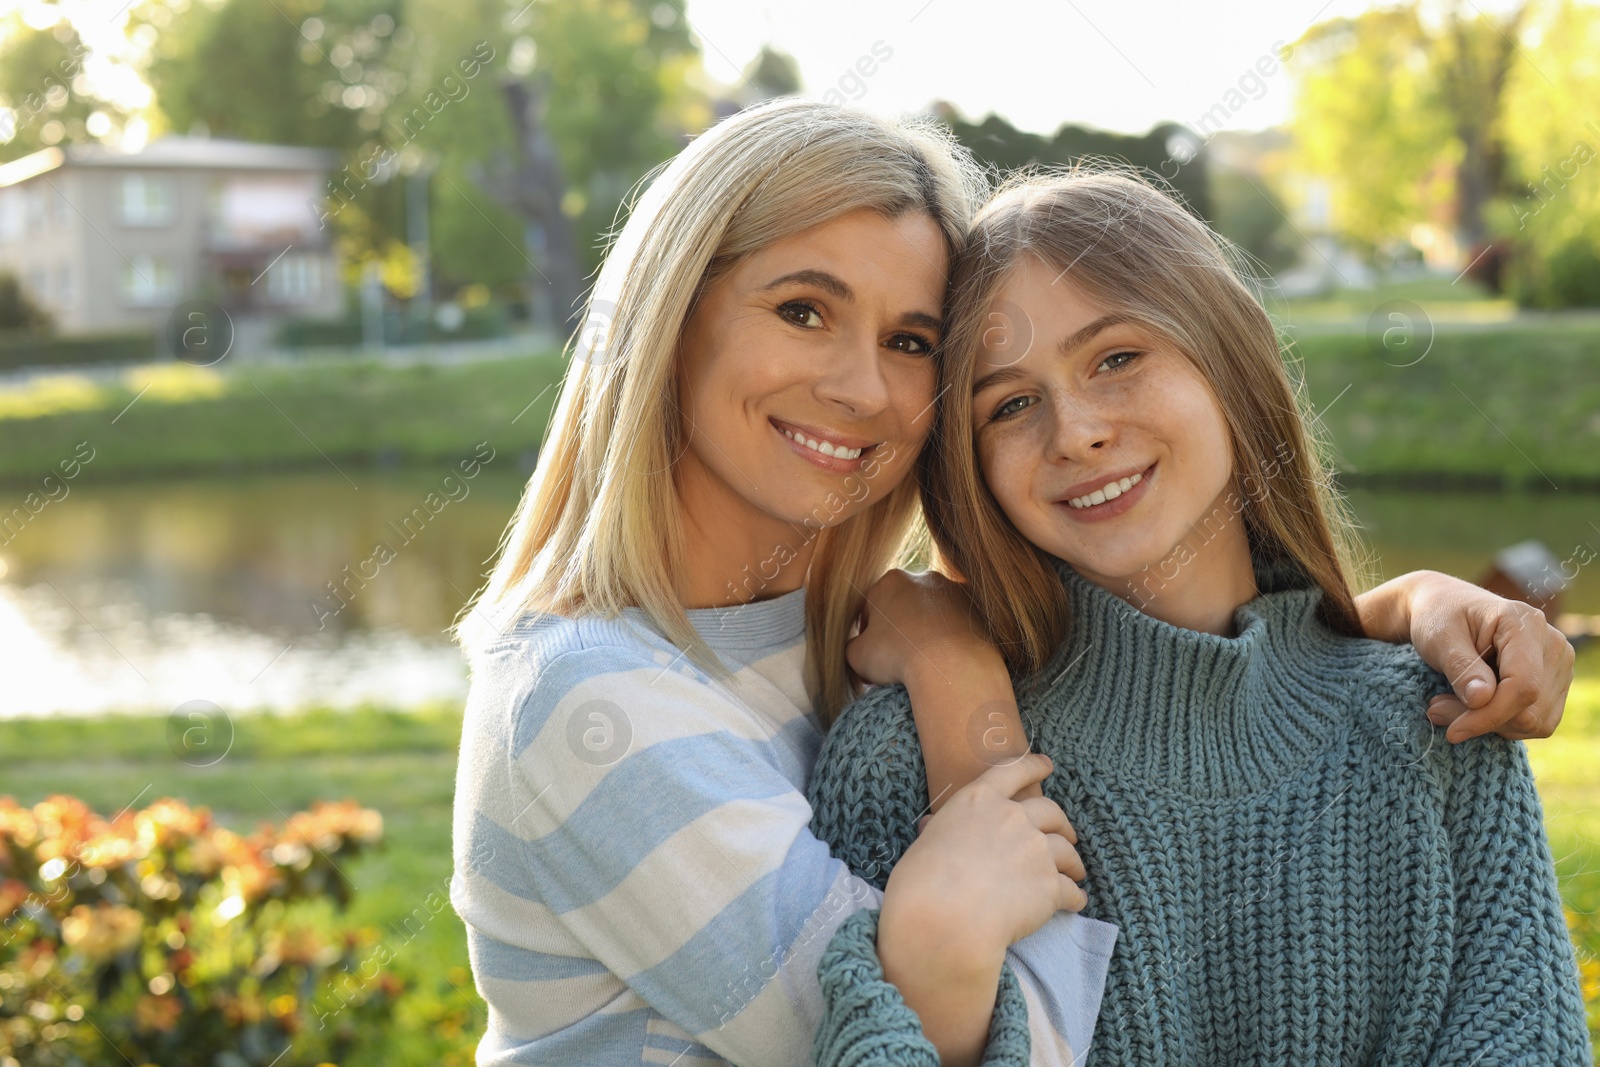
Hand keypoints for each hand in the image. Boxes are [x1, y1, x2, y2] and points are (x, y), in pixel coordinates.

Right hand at [848, 569, 992, 686]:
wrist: (951, 665)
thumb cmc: (897, 656)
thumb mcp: (857, 656)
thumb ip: (852, 646)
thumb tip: (858, 648)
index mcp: (889, 581)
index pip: (871, 607)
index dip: (868, 635)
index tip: (873, 658)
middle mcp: (923, 576)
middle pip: (904, 605)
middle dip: (900, 629)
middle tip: (899, 661)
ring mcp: (954, 590)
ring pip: (933, 613)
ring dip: (927, 631)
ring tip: (927, 662)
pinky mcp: (978, 608)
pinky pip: (958, 623)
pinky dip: (952, 637)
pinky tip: (949, 659)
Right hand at [876, 753, 1083, 1066]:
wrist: (943, 917)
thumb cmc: (922, 880)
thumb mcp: (926, 842)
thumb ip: (938, 830)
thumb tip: (930, 825)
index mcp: (980, 800)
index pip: (1014, 771)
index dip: (1034, 767)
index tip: (1047, 766)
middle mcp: (1014, 817)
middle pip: (1051, 812)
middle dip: (1062, 824)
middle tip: (1066, 835)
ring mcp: (1036, 850)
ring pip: (1066, 851)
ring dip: (1073, 861)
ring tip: (1075, 873)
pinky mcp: (1050, 885)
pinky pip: (1071, 890)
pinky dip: (1074, 897)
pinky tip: (1074, 903)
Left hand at [1364, 571, 1573, 741]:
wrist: (1445, 607)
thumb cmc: (1439, 617)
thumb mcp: (1438, 637)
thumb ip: (1460, 666)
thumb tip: (1482, 699)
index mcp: (1525, 624)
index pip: (1523, 685)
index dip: (1490, 715)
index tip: (1453, 732)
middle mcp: (1552, 645)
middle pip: (1530, 708)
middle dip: (1482, 720)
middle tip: (1436, 710)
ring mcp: (1558, 666)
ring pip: (1535, 721)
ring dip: (1490, 724)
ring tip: (1450, 704)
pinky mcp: (1553, 684)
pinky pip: (1537, 722)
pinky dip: (1503, 724)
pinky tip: (1474, 707)